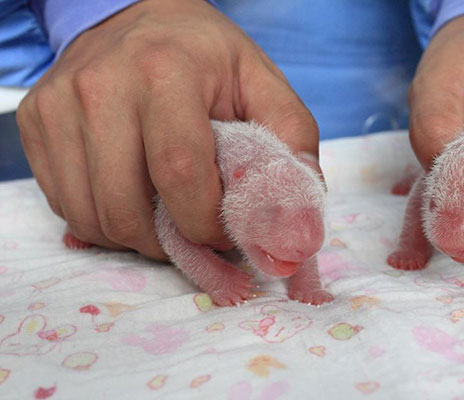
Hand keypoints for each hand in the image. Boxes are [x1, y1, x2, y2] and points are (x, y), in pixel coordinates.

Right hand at [16, 0, 318, 258]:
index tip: (224, 233)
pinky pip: (66, 205)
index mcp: (165, 72)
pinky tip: (132, 199)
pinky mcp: (37, 123)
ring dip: (135, 238)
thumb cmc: (203, 56)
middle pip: (126, 209)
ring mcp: (60, 106)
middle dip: (168, 243)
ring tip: (164, 218)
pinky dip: (102, 221)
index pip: (180, 174)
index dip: (206, 225)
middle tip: (194, 233)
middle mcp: (102, 86)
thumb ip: (291, 140)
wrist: (137, 18)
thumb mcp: (260, 82)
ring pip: (91, 217)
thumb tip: (297, 216)